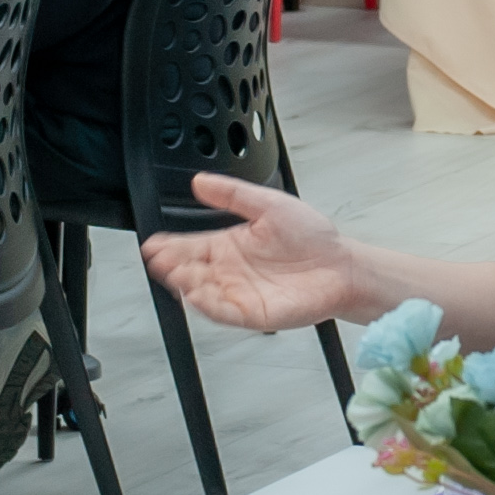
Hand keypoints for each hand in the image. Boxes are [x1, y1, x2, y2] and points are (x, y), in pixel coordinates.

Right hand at [141, 173, 366, 331]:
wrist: (342, 265)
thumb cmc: (312, 238)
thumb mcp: (269, 204)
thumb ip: (233, 194)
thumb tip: (201, 181)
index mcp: (230, 244)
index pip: (191, 245)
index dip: (170, 246)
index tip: (153, 243)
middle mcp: (230, 270)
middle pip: (191, 269)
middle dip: (172, 265)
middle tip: (158, 259)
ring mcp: (239, 293)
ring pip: (202, 291)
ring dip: (185, 284)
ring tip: (174, 274)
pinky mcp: (253, 313)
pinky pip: (223, 312)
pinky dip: (207, 305)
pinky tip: (196, 294)